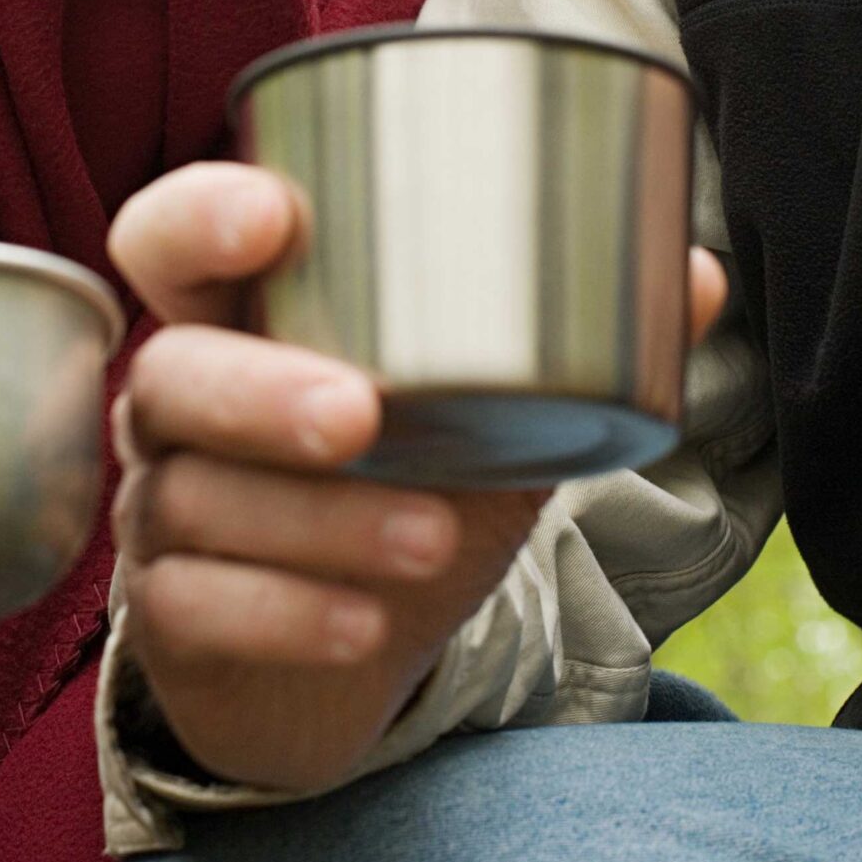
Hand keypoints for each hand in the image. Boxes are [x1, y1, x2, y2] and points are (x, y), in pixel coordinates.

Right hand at [110, 163, 727, 795]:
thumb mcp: (489, 418)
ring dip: (320, 523)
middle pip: (173, 374)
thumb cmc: (408, 487)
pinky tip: (366, 622)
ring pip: (198, 502)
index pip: (168, 239)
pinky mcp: (169, 616)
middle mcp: (181, 402)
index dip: (203, 218)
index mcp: (243, 315)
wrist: (354, 648)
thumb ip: (574, 350)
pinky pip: (201, 610)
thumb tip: (698, 276)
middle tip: (361, 417)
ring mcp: (163, 510)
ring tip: (431, 537)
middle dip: (261, 391)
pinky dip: (290, 615)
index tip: (277, 213)